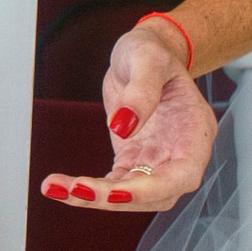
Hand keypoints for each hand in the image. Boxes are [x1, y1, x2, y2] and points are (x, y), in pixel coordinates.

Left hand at [42, 21, 218, 212]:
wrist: (138, 55)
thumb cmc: (151, 52)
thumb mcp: (148, 59)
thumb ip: (141, 91)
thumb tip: (123, 126)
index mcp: (196, 130)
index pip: (184, 174)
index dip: (152, 189)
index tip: (116, 190)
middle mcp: (179, 152)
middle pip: (156, 194)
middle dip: (116, 197)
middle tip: (77, 189)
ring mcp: (156, 159)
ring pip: (130, 195)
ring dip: (94, 197)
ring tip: (55, 188)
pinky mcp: (132, 161)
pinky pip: (112, 184)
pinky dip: (86, 189)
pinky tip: (60, 186)